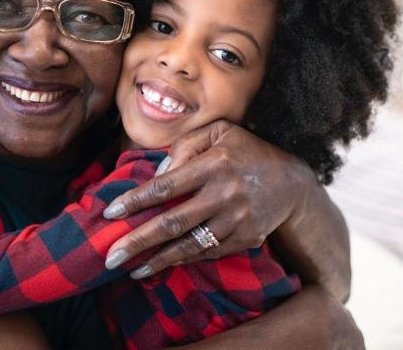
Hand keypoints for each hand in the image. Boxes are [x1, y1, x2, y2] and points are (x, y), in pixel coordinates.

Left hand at [102, 119, 316, 277]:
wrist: (293, 183)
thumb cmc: (245, 152)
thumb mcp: (218, 133)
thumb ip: (184, 146)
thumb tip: (158, 173)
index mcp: (214, 164)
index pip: (165, 186)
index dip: (135, 201)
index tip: (109, 213)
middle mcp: (225, 194)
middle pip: (172, 222)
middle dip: (138, 241)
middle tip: (110, 256)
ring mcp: (237, 219)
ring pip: (189, 244)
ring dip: (158, 260)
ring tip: (131, 270)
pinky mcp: (246, 238)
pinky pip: (208, 253)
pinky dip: (183, 260)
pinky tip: (161, 265)